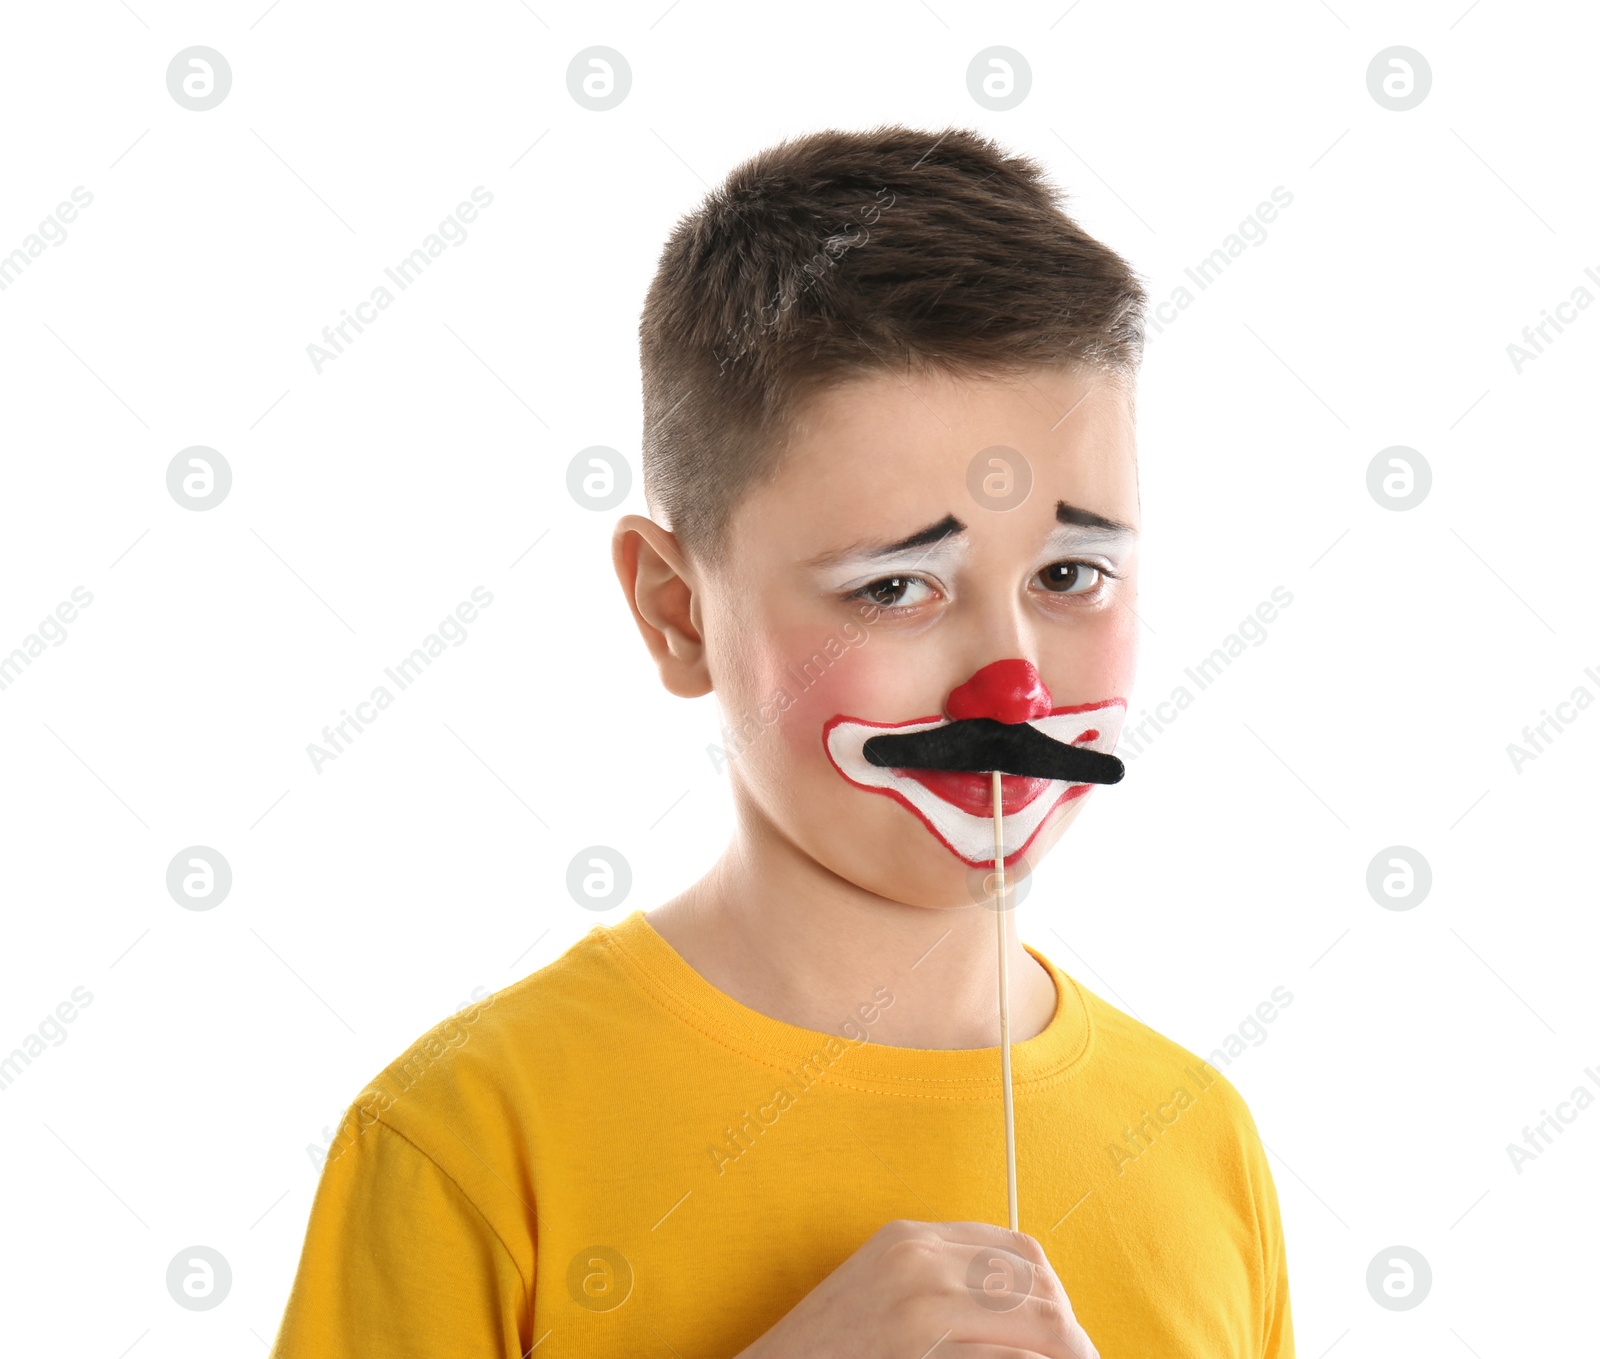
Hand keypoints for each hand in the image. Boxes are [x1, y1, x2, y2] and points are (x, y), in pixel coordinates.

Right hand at [735, 1218, 1098, 1358]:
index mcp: (910, 1238)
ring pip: (1037, 1323)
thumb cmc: (825, 1351)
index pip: (1018, 1248)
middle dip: (1070, 1331)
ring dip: (1066, 1354)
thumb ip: (938, 1283)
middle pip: (1036, 1283)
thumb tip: (1016, 1306)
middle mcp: (919, 1259)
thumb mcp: (879, 1295)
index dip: (1052, 1292)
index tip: (1063, 1333)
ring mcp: (920, 1304)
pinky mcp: (919, 1347)